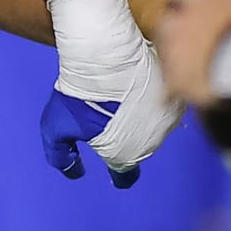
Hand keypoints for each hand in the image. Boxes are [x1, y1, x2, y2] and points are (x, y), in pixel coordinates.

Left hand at [42, 0, 183, 187]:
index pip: (125, 175)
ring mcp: (165, 120)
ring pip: (153, 126)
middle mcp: (150, 144)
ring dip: (142, 118)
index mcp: (124, 156)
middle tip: (110, 117)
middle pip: (139, 148)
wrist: (106, 55)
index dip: (118, 174)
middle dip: (126, 138)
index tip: (113, 168)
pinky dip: (152, 100)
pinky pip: (163, 104)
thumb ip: (61, 156)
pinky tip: (138, 88)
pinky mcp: (174, 95)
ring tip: (123, 99)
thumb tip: (74, 171)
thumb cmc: (80, 94)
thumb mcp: (56, 128)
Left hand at [155, 0, 230, 105]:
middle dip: (178, 27)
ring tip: (195, 65)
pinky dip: (175, 87)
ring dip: (177, 54)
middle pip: (168, 20)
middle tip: (195, 37)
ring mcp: (175, 52)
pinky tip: (183, 93)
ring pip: (166, 50)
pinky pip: (168, 83)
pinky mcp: (175, 80)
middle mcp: (181, 22)